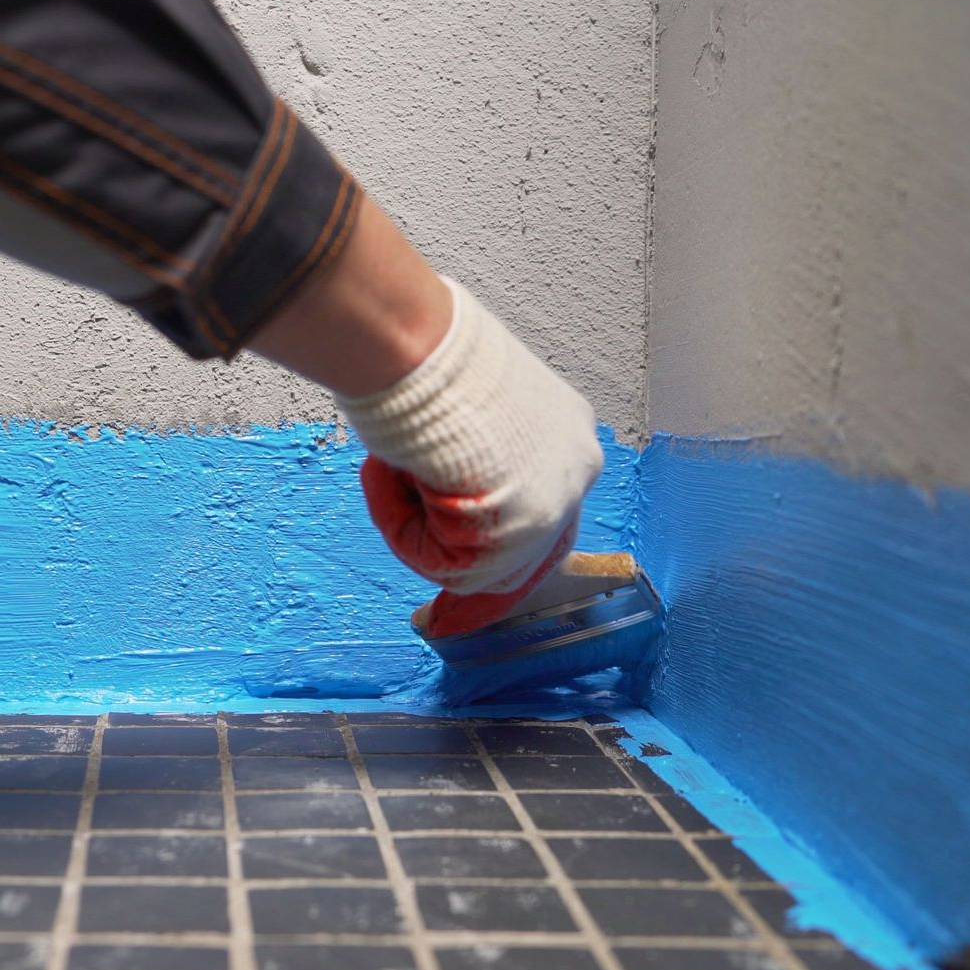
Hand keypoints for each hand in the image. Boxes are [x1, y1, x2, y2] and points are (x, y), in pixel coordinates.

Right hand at [338, 278, 602, 601]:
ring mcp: (550, 509)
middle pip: (522, 549)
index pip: (544, 503)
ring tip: (393, 463)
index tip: (472, 576)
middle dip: (470, 580)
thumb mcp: (462, 399)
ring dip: (415, 519)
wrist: (422, 350)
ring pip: (472, 556)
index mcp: (568, 431)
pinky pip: (440, 563)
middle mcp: (575, 471)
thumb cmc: (430, 353)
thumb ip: (467, 445)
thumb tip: (432, 473)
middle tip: (440, 620)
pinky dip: (401, 525)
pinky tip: (395, 474)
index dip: (503, 540)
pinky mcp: (513, 541)